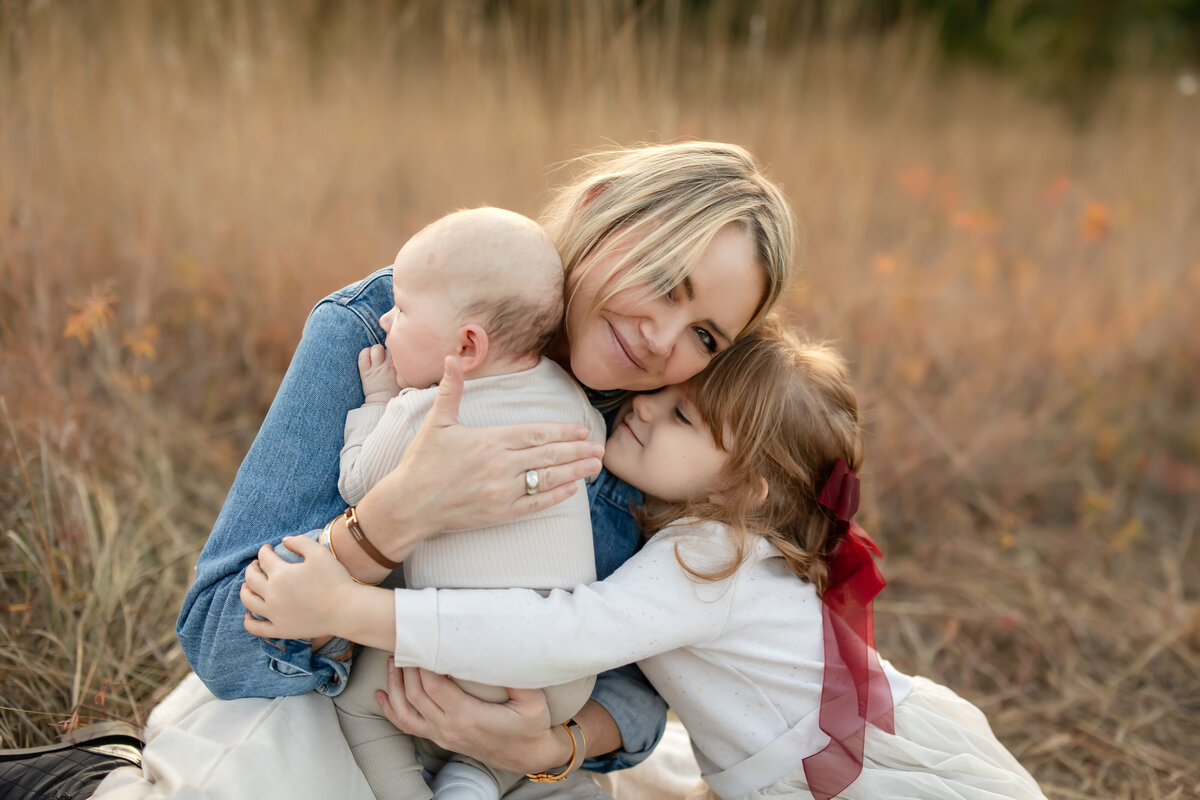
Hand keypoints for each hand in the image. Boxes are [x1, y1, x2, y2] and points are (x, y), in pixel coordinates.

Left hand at [241, 537, 352, 639]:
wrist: (346, 610)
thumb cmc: (335, 579)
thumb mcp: (319, 553)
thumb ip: (300, 542)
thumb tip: (284, 540)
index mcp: (280, 574)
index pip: (264, 558)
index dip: (264, 550)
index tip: (268, 548)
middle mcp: (272, 594)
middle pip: (251, 578)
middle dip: (252, 568)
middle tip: (257, 564)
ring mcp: (274, 614)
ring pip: (248, 601)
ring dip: (245, 590)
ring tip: (249, 585)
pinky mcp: (280, 630)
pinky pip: (256, 628)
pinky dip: (248, 621)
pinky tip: (249, 615)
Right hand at [354, 356, 603, 556]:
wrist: (409, 504)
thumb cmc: (422, 461)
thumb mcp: (437, 421)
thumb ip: (451, 389)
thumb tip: (452, 356)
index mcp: (490, 440)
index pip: (535, 434)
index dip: (562, 432)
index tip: (582, 430)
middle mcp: (501, 466)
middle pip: (548, 456)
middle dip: (576, 451)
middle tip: (600, 448)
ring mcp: (502, 491)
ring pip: (547, 479)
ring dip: (574, 472)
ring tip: (594, 465)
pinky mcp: (500, 513)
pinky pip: (535, 504)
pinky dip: (556, 496)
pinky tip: (572, 490)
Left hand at [375, 662, 568, 774]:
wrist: (529, 756)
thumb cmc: (531, 726)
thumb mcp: (533, 702)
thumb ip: (517, 679)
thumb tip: (502, 651)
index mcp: (468, 716)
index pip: (433, 687)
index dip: (422, 664)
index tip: (420, 641)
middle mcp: (449, 728)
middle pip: (415, 695)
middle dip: (406, 668)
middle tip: (403, 643)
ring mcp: (443, 735)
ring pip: (405, 712)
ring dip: (394, 686)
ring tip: (392, 663)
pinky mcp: (442, 739)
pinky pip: (408, 726)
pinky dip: (390, 711)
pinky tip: (381, 695)